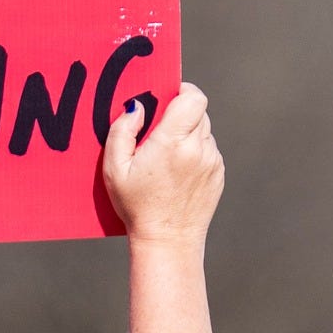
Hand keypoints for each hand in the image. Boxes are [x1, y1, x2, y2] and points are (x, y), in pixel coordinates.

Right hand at [102, 82, 223, 248]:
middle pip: (198, 111)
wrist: (168, 240)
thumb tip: (137, 107)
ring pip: (204, 130)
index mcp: (173, 142)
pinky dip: (195, 152)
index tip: (169, 97)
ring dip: (188, 133)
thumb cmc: (136, 206)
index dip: (182, 91)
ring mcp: (212, 161)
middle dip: (181, 113)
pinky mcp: (218, 174)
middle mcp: (197, 148)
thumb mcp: (115, 169)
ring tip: (168, 155)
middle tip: (161, 129)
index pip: (193, 97)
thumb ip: (122, 131)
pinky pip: (208, 150)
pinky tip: (178, 171)